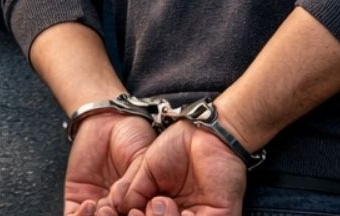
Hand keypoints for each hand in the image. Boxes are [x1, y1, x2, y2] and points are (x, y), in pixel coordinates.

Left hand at [65, 114, 156, 214]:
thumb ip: (136, 183)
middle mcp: (121, 211)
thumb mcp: (143, 159)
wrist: (107, 121)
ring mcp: (99, 208)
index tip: (139, 212)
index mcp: (143, 205)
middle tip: (118, 210)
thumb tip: (124, 206)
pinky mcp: (77, 201)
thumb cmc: (133, 137)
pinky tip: (89, 203)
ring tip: (104, 207)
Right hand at [100, 122, 245, 215]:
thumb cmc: (173, 148)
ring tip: (158, 202)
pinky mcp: (222, 215)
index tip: (126, 211)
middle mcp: (182, 214)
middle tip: (138, 211)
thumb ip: (133, 193)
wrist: (200, 132)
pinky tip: (177, 209)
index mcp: (164, 208)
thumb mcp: (144, 171)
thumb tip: (117, 210)